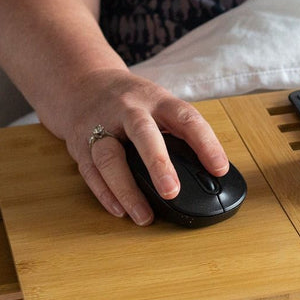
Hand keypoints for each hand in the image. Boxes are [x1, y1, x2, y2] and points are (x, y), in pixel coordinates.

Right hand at [59, 69, 228, 224]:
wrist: (82, 83)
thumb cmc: (132, 103)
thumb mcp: (161, 105)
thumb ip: (182, 134)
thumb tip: (213, 172)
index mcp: (156, 100)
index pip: (185, 118)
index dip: (205, 143)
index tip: (219, 169)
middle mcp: (127, 109)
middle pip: (142, 132)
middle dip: (158, 163)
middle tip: (172, 192)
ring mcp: (100, 126)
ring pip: (110, 157)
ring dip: (127, 190)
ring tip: (144, 216)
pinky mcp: (80, 144)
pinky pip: (90, 171)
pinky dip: (105, 194)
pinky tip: (120, 210)